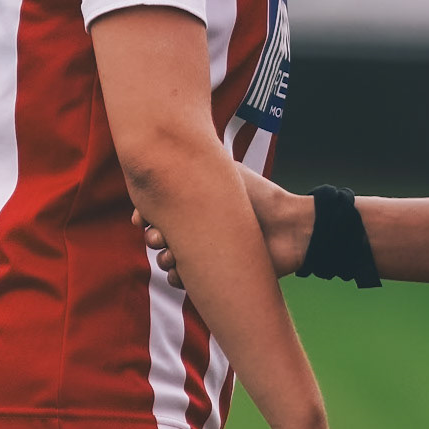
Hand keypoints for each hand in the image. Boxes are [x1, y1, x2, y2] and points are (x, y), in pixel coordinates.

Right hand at [136, 164, 312, 288]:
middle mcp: (196, 227)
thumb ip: (198, 160)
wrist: (287, 228)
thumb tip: (167, 149)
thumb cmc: (259, 196)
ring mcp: (204, 251)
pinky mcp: (213, 274)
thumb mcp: (226, 171)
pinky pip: (184, 280)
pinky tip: (180, 273)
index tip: (142, 216)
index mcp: (195, 203)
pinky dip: (178, 277)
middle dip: (153, 236)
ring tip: (171, 256)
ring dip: (164, 259)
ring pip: (168, 259)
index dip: (146, 214)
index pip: (160, 210)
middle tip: (158, 236)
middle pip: (158, 234)